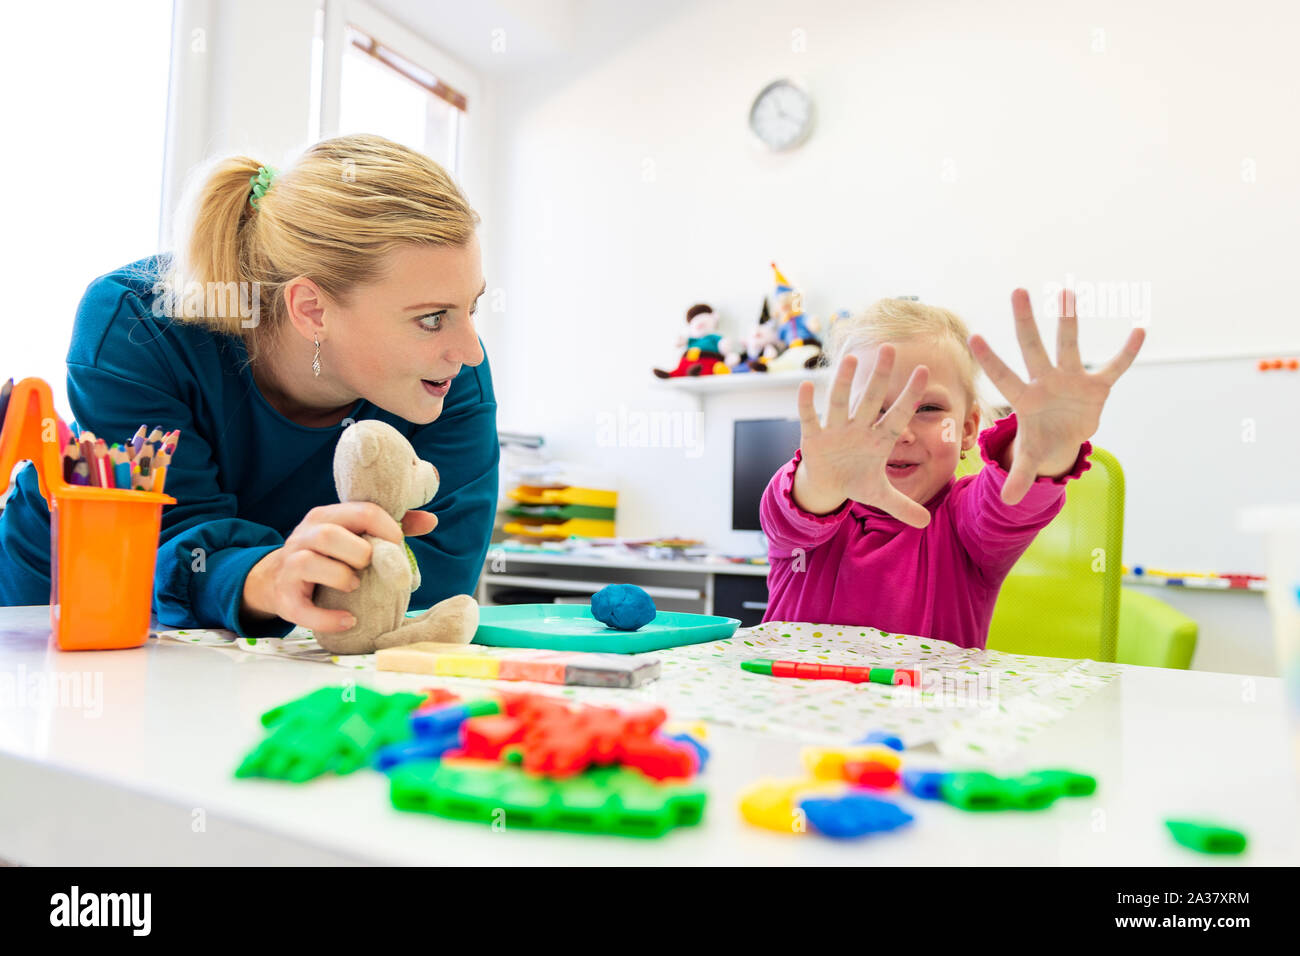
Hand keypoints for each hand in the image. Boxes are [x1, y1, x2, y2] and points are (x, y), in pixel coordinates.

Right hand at [241, 502, 437, 632]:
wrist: (278, 580)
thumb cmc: (329, 555)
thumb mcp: (353, 534)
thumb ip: (390, 526)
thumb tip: (431, 520)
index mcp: (326, 516)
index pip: (362, 512)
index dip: (387, 530)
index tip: (397, 545)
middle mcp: (304, 536)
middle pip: (330, 535)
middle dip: (360, 553)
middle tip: (369, 566)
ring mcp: (291, 566)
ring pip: (310, 563)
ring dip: (341, 577)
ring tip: (355, 586)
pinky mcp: (286, 599)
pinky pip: (303, 609)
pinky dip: (328, 618)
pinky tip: (348, 620)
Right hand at [792, 346, 932, 527]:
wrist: (828, 483)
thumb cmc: (856, 480)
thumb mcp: (880, 496)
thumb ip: (903, 506)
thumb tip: (927, 523)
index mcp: (878, 440)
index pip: (898, 415)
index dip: (910, 397)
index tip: (925, 372)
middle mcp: (858, 429)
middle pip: (871, 399)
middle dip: (879, 376)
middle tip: (890, 348)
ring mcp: (835, 430)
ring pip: (840, 402)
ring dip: (843, 382)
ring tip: (850, 359)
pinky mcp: (814, 437)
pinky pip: (810, 418)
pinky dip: (806, 404)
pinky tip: (806, 385)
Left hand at [969, 288, 1144, 504]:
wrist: (1064, 437)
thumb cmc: (1040, 441)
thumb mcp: (1030, 458)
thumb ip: (1019, 475)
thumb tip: (1006, 502)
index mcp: (1025, 399)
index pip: (1004, 377)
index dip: (991, 360)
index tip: (974, 337)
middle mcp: (1045, 381)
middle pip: (1032, 348)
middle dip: (1024, 322)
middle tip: (1017, 290)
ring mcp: (1071, 379)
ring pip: (1069, 345)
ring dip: (1068, 320)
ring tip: (1067, 291)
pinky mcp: (1097, 385)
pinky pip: (1114, 367)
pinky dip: (1127, 353)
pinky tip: (1140, 331)